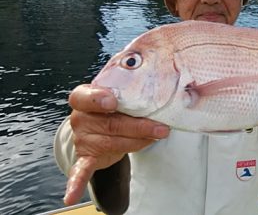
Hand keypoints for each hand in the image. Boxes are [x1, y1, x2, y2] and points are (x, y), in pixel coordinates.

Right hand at [63, 84, 169, 205]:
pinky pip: (80, 171)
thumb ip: (129, 90)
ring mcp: (82, 139)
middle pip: (110, 124)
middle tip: (161, 128)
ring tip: (156, 138)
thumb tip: (157, 87)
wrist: (100, 125)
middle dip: (139, 126)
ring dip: (138, 142)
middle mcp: (79, 118)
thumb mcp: (118, 94)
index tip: (113, 103)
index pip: (85, 97)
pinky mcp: (86, 157)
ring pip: (112, 143)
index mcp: (84, 97)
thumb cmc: (113, 106)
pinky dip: (76, 183)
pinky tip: (71, 195)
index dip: (99, 99)